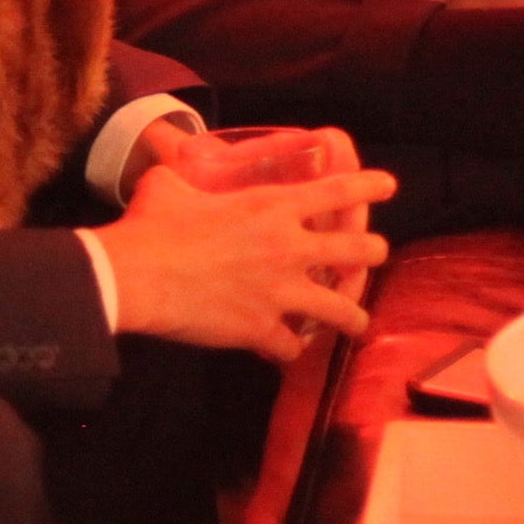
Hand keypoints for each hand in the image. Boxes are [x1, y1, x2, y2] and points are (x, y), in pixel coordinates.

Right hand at [94, 159, 393, 361]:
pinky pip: (291, 347)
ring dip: (351, 315)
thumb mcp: (168, 185)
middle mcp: (287, 249)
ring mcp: (280, 293)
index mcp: (270, 207)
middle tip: (372, 255)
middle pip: (360, 252)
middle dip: (372, 253)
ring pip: (343, 310)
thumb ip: (185, 181)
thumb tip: (173, 173)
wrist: (135, 276)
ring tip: (355, 321)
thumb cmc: (150, 224)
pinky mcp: (261, 330)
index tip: (389, 185)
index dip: (368, 186)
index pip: (336, 191)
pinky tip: (283, 350)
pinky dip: (287, 349)